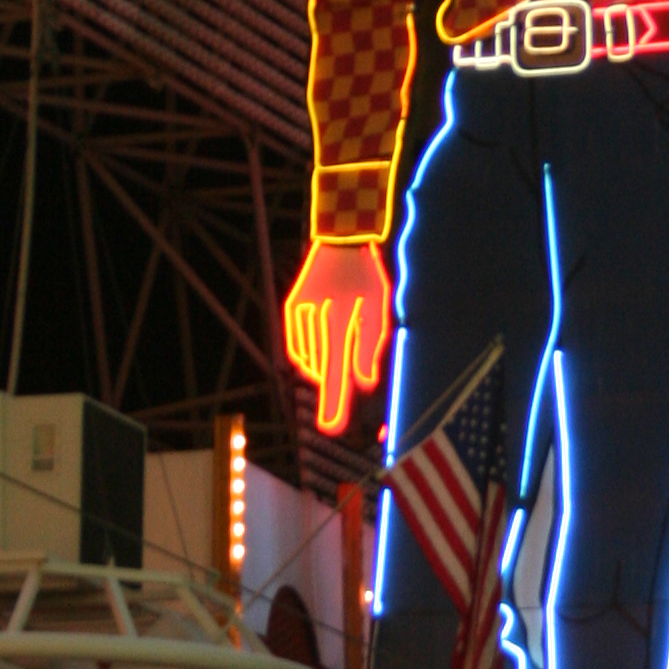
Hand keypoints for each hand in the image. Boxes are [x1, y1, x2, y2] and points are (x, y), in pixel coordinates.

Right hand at [284, 238, 392, 433]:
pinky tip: (324, 352)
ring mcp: (299, 312)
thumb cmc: (367, 275)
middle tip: (332, 426)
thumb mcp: (379, 308)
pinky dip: (310, 357)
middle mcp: (316, 316)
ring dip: (324, 368)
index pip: (337, 368)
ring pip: (308, 360)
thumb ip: (370, 348)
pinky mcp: (290, 308)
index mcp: (342, 316)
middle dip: (329, 398)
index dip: (334, 400)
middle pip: (322, 369)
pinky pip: (297, 347)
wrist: (340, 239)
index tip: (330, 429)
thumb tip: (363, 383)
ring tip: (341, 352)